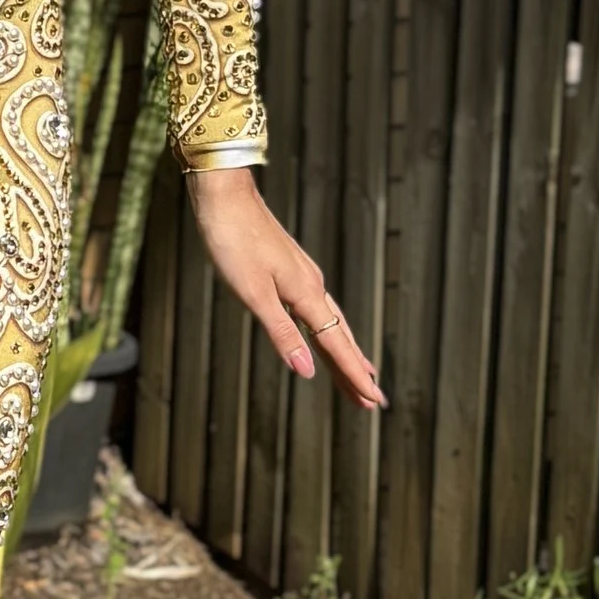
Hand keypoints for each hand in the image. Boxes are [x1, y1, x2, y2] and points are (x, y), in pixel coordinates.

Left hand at [187, 167, 384, 411]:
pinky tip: (324, 333)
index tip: (373, 402)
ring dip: (344, 352)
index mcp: (306, 294)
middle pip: (339, 338)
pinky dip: (327, 331)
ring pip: (331, 324)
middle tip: (373, 402)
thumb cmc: (233, 242)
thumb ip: (282, 333)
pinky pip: (318, 310)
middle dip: (355, 371)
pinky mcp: (290, 270)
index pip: (336, 346)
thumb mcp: (253, 294)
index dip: (353, 376)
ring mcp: (303, 277)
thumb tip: (307, 371)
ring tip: (359, 375)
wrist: (224, 196)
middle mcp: (312, 286)